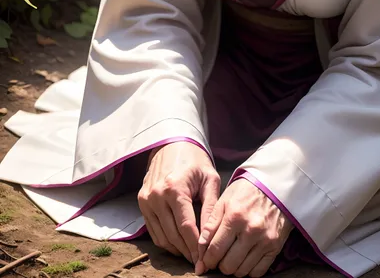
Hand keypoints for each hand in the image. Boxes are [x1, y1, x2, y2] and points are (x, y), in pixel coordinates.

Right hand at [137, 141, 219, 263]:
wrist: (173, 143)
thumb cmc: (196, 161)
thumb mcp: (210, 180)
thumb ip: (211, 209)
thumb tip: (210, 238)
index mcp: (175, 188)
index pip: (186, 227)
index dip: (197, 246)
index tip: (206, 259)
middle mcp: (157, 195)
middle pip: (173, 235)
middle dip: (188, 251)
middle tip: (201, 261)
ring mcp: (146, 199)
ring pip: (161, 236)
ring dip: (177, 249)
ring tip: (192, 254)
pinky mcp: (142, 202)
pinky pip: (153, 230)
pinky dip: (166, 241)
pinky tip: (179, 244)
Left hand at [195, 178, 292, 276]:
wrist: (275, 187)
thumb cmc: (247, 191)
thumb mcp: (225, 200)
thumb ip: (211, 223)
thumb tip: (201, 246)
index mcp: (234, 217)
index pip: (215, 250)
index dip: (207, 259)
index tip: (206, 260)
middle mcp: (250, 230)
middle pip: (228, 265)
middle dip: (220, 264)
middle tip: (220, 256)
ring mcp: (265, 240)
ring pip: (242, 272)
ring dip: (234, 267)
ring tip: (232, 255)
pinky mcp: (275, 247)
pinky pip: (258, 272)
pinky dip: (249, 270)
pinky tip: (245, 258)